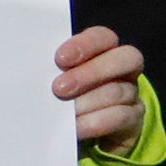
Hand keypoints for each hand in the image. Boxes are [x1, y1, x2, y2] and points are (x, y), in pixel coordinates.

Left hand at [53, 26, 144, 149]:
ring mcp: (131, 93)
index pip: (103, 37)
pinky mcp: (133, 118)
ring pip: (119, 91)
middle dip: (91, 72)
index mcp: (104, 50)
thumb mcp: (60, 79)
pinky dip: (96, 122)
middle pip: (125, 58)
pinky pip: (122, 117)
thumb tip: (32, 71)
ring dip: (88, 101)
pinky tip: (76, 128)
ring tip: (65, 112)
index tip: (60, 58)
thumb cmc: (66, 94)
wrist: (86, 127)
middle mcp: (123, 68)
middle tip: (59, 88)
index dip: (85, 45)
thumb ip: (54, 71)